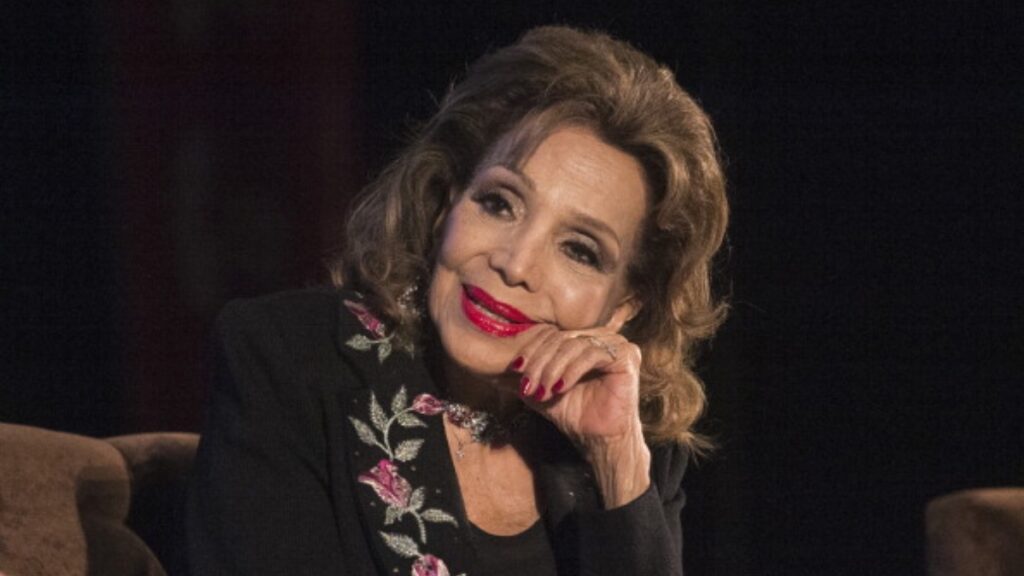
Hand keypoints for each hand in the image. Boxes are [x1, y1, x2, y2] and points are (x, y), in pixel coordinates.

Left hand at [510, 309, 650, 506]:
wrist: (599, 438)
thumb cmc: (574, 413)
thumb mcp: (541, 390)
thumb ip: (522, 377)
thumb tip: (491, 371)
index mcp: (582, 338)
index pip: (551, 335)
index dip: (531, 350)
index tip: (515, 371)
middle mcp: (601, 337)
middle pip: (561, 339)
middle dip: (540, 363)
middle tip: (528, 385)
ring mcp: (616, 343)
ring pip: (574, 346)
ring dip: (553, 369)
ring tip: (543, 391)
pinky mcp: (627, 355)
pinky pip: (592, 354)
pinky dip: (572, 371)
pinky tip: (560, 388)